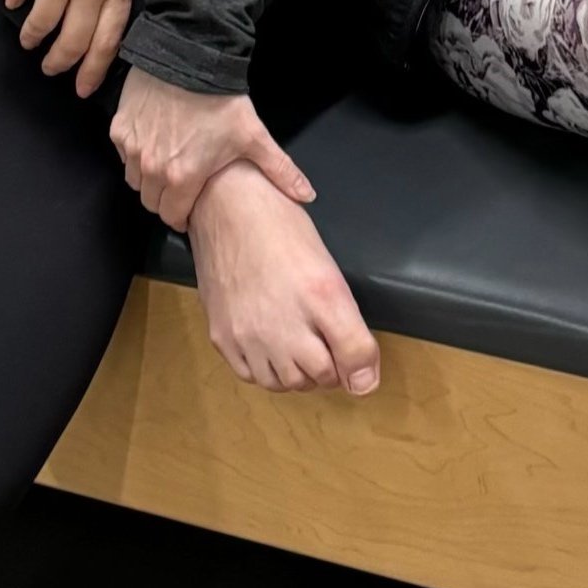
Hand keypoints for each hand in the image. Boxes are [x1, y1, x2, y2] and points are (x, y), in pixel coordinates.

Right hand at [6, 0, 139, 97]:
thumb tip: (107, 18)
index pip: (106, 40)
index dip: (92, 70)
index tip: (81, 87)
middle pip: (72, 40)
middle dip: (60, 61)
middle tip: (51, 67)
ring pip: (41, 22)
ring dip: (34, 37)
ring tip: (31, 40)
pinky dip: (16, 0)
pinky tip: (17, 1)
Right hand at [112, 68, 313, 231]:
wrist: (188, 57)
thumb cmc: (220, 99)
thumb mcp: (253, 135)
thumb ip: (280, 170)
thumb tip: (307, 196)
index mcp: (182, 178)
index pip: (173, 217)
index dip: (183, 216)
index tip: (191, 206)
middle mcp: (151, 169)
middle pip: (152, 202)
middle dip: (166, 200)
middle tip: (182, 185)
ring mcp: (133, 149)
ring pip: (136, 180)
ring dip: (149, 179)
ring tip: (168, 164)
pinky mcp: (120, 129)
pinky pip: (124, 155)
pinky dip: (135, 154)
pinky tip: (153, 141)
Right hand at [188, 160, 380, 395]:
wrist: (224, 204)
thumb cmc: (278, 222)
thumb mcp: (324, 259)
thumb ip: (346, 316)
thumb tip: (360, 371)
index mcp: (322, 293)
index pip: (356, 353)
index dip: (364, 367)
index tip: (361, 369)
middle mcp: (287, 321)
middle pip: (323, 376)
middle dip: (331, 367)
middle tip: (327, 346)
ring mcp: (251, 334)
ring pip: (288, 383)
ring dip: (299, 373)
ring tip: (298, 345)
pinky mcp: (224, 338)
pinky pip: (254, 376)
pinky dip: (267, 369)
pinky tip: (270, 346)